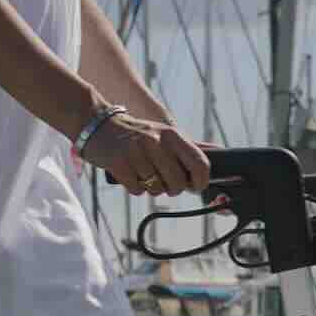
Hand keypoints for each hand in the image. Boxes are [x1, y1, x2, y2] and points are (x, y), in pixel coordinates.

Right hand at [81, 113, 210, 197]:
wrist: (96, 124)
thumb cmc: (136, 133)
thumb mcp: (163, 134)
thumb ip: (189, 146)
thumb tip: (218, 151)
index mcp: (171, 134)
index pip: (200, 164)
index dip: (201, 181)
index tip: (195, 187)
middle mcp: (155, 141)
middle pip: (178, 183)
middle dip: (173, 189)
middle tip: (164, 182)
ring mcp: (136, 152)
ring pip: (156, 189)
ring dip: (151, 187)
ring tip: (142, 172)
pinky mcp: (119, 163)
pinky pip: (137, 190)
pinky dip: (135, 187)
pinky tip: (129, 173)